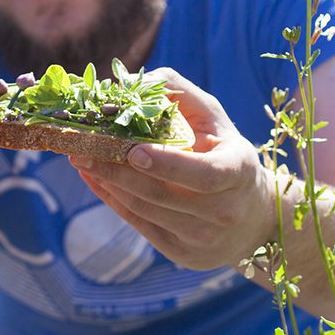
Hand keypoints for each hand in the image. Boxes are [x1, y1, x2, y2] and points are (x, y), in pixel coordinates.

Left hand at [68, 67, 278, 271]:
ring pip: (145, 210)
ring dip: (109, 183)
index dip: (167, 165)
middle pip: (161, 195)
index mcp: (237, 173)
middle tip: (80, 148)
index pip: (203, 175)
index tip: (132, 151)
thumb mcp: (215, 120)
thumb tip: (130, 81)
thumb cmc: (227, 154)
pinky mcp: (182, 253)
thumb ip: (179, 93)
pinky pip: (140, 224)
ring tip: (82, 160)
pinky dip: (113, 199)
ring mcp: (202, 238)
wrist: (253, 218)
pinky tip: (95, 179)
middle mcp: (223, 211)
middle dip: (116, 171)